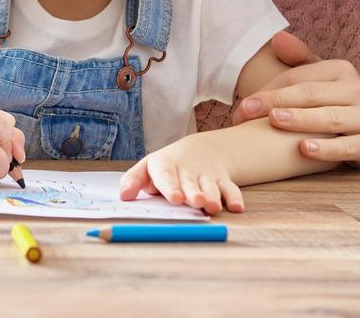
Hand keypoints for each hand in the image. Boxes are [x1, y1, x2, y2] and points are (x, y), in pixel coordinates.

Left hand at [117, 134, 241, 214]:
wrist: (198, 151)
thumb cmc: (166, 166)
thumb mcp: (146, 169)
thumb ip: (133, 181)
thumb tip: (123, 196)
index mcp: (166, 166)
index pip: (167, 175)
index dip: (171, 186)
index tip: (174, 198)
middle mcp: (188, 170)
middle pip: (191, 182)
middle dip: (194, 192)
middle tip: (196, 202)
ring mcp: (206, 175)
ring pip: (211, 186)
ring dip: (214, 196)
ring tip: (213, 206)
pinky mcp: (222, 180)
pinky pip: (231, 188)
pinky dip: (235, 197)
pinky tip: (237, 208)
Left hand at [233, 31, 359, 168]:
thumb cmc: (337, 105)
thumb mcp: (321, 81)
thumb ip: (299, 60)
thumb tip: (276, 38)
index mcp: (342, 70)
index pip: (298, 77)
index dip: (268, 90)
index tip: (243, 106)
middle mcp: (359, 90)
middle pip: (310, 94)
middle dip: (275, 102)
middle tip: (245, 114)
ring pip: (329, 118)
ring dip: (300, 120)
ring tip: (275, 121)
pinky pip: (347, 147)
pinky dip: (326, 149)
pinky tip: (304, 149)